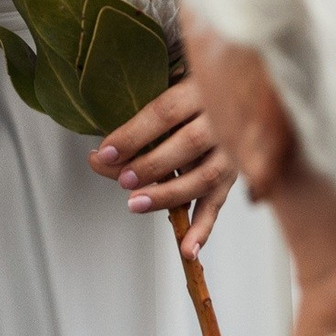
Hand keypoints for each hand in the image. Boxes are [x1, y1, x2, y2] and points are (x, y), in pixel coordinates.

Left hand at [89, 77, 237, 256]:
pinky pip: (219, 202)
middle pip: (188, 144)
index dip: (133, 135)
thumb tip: (99, 159)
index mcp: (199, 86)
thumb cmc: (184, 93)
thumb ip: (135, 123)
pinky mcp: (236, 172)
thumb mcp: (162, 92)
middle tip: (123, 180)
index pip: (164, 113)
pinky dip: (204, 228)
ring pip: (206, 176)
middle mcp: (222, 115)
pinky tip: (188, 249)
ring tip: (135, 204)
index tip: (104, 153)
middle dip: (152, 166)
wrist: (232, 87)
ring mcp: (234, 146)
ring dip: (169, 194)